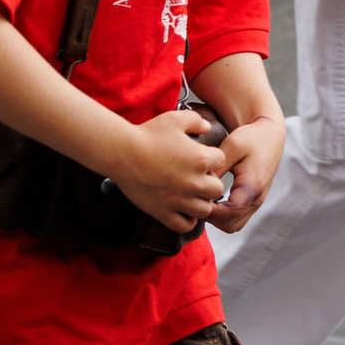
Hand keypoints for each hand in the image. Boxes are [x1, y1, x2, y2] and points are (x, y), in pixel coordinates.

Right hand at [114, 108, 230, 233]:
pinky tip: (182, 211)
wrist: (122, 153)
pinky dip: (187, 221)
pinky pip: (184, 225)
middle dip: (210, 183)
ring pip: (205, 210)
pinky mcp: (163, 212)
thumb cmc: (148, 134)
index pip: (222, 162)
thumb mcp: (176, 119)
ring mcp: (179, 200)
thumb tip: (208, 126)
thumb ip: (197, 121)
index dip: (212, 159)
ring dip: (201, 203)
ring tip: (191, 196)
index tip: (200, 158)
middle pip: (217, 189)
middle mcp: (194, 182)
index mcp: (201, 159)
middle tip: (197, 178)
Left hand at [206, 115, 285, 230]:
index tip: (196, 199)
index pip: (231, 211)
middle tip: (196, 200)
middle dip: (211, 217)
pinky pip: (236, 219)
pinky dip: (222, 216)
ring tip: (204, 200)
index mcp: (253, 185)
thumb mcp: (232, 146)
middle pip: (230, 224)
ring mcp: (256, 202)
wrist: (270, 135)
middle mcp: (257, 198)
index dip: (210, 211)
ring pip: (233, 225)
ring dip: (217, 218)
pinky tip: (212, 200)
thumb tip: (199, 185)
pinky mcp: (252, 202)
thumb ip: (217, 167)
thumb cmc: (251, 138)